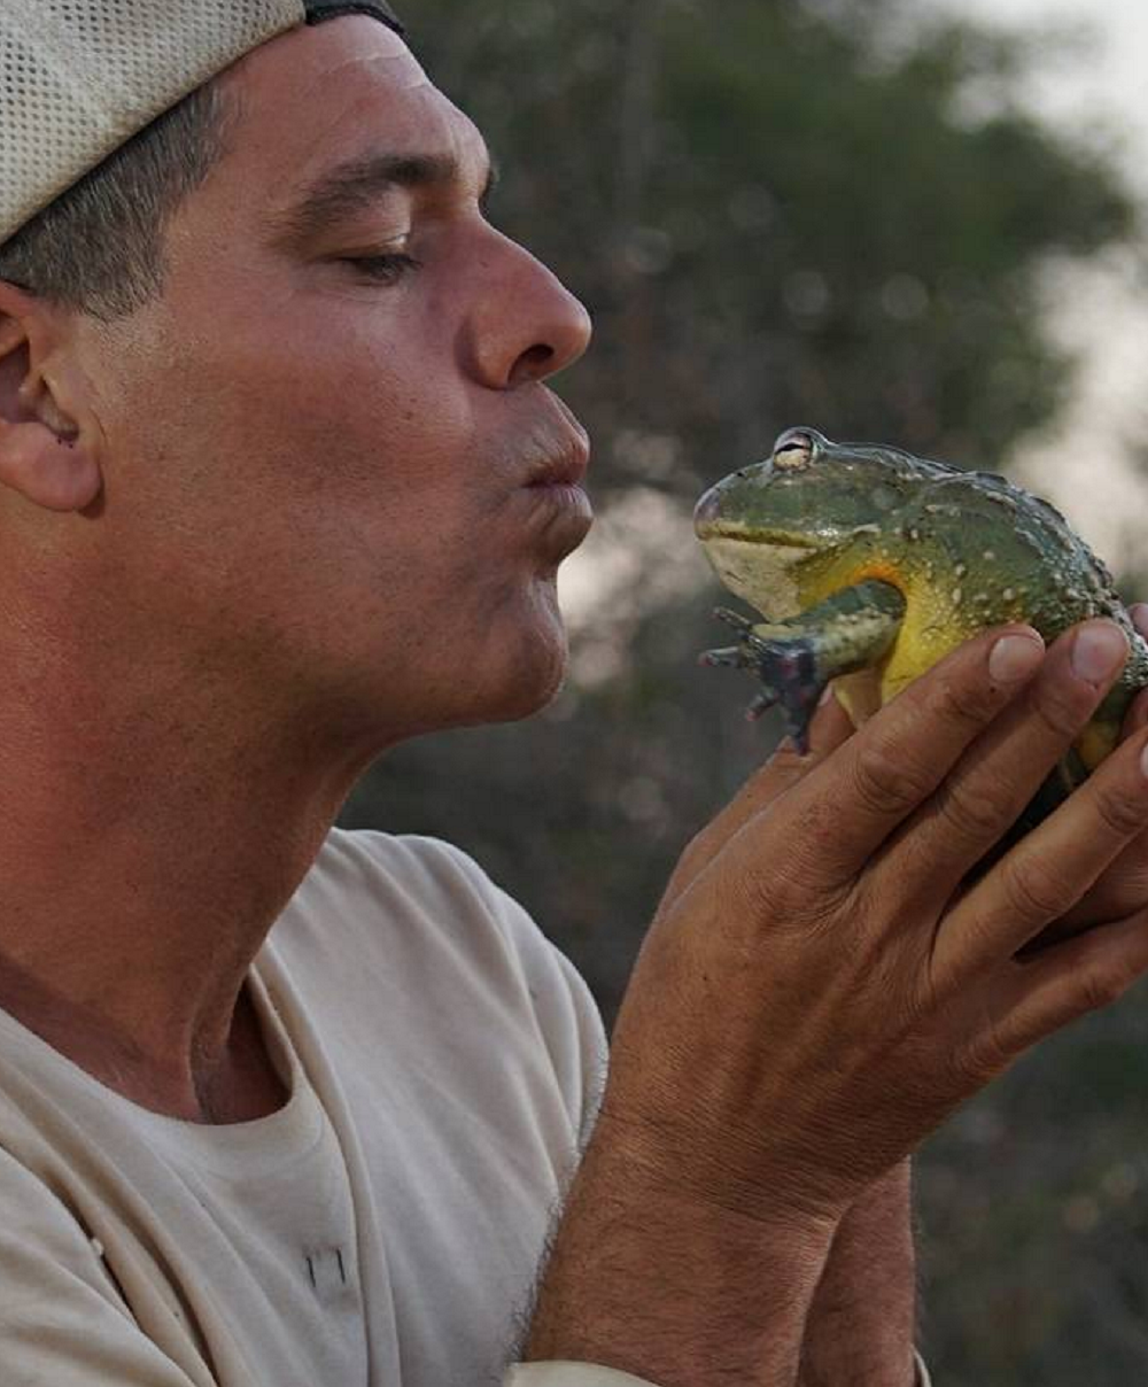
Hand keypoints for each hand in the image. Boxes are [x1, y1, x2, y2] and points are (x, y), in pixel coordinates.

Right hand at [599, 615, 1147, 1226]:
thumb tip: (856, 693)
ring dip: (1115, 799)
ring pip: (1049, 883)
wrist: (720, 1159)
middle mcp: (867, 934)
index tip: (1013, 636)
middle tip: (1110, 641)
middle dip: (1050, 716)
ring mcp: (933, 995)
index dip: (955, 702)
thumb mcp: (709, 879)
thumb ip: (790, 789)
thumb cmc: (692, 998)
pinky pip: (1083, 980)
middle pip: (978, 809)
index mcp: (785, 881)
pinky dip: (1139, 921)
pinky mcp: (979, 1047)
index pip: (886, 775)